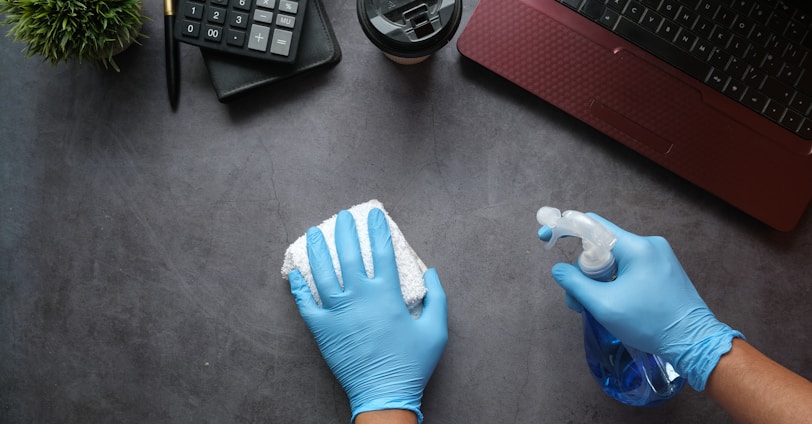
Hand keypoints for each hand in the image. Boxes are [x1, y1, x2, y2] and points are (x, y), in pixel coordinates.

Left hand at [288, 208, 447, 422]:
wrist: (384, 395)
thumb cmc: (412, 364)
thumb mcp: (436, 331)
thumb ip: (437, 298)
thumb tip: (431, 272)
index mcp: (387, 295)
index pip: (382, 252)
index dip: (378, 229)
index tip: (374, 214)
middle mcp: (360, 297)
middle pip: (349, 255)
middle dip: (345, 231)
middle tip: (342, 217)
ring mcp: (338, 313)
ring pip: (323, 273)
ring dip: (318, 250)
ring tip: (313, 233)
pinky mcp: (322, 329)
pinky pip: (305, 303)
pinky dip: (298, 287)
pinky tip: (295, 272)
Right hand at [540, 213, 741, 390]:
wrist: (693, 342)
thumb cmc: (649, 323)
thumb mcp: (604, 305)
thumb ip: (575, 284)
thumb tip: (558, 270)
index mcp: (636, 247)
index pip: (593, 224)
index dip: (565, 227)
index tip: (546, 236)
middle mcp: (649, 244)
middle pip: (602, 246)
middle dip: (583, 270)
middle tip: (577, 300)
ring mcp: (659, 256)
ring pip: (616, 259)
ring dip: (599, 279)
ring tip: (595, 308)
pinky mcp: (664, 269)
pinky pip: (630, 267)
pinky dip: (615, 281)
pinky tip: (613, 303)